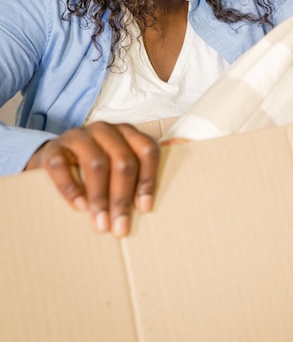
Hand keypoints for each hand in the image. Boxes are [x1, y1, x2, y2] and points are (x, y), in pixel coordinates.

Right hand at [25, 121, 159, 237]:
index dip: (148, 180)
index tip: (145, 209)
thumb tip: (174, 160)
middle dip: (122, 198)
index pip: (146, 150)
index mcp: (127, 132)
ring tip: (101, 224)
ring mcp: (78, 136)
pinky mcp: (53, 148)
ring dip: (99, 198)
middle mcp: (105, 130)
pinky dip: (70, 188)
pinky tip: (78, 206)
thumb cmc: (97, 165)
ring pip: (95, 163)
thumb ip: (143, 165)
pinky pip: (61, 166)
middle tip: (120, 228)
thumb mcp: (120, 161)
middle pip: (122, 161)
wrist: (55, 157)